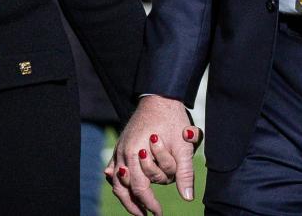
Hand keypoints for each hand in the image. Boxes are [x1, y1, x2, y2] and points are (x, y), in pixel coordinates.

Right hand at [105, 94, 201, 215]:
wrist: (161, 96)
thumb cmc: (172, 119)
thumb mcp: (183, 146)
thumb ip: (184, 172)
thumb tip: (188, 197)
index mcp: (135, 152)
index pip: (139, 188)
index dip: (149, 203)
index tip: (158, 213)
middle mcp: (124, 151)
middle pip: (123, 188)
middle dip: (135, 204)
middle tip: (146, 215)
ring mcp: (120, 148)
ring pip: (115, 180)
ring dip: (125, 196)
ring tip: (136, 208)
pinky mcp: (121, 144)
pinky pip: (114, 167)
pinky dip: (116, 179)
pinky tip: (119, 184)